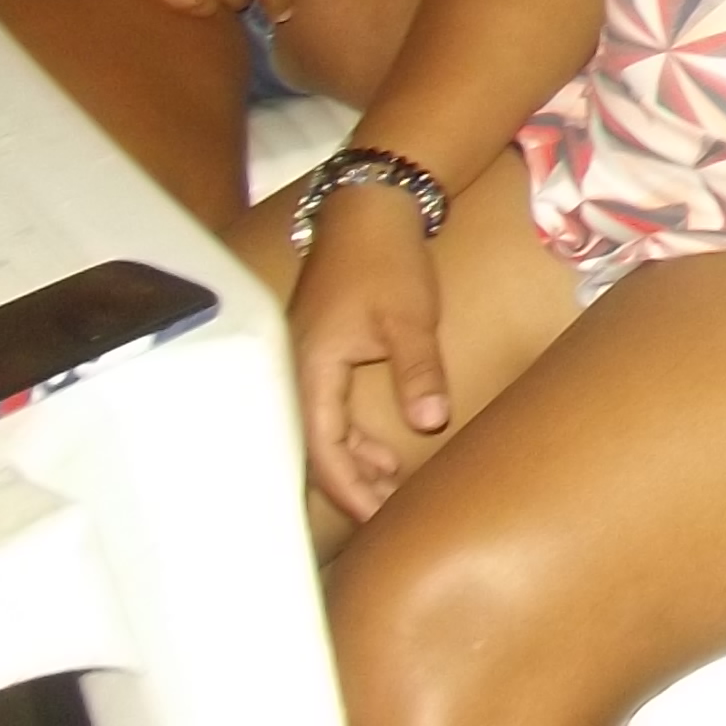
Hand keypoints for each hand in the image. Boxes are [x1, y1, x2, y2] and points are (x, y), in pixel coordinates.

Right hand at [289, 188, 450, 521]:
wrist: (371, 209)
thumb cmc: (388, 260)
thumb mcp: (411, 318)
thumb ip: (418, 371)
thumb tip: (429, 422)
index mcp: (311, 367)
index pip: (323, 447)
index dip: (349, 487)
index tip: (378, 515)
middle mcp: (296, 370)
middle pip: (313, 447)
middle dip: (347, 485)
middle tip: (385, 515)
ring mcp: (305, 361)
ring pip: (318, 430)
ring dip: (350, 461)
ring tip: (389, 486)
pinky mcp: (319, 352)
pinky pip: (326, 409)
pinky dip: (349, 435)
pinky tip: (382, 449)